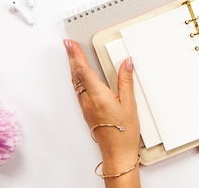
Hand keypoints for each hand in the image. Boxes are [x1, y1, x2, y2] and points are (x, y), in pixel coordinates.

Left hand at [64, 39, 139, 168]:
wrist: (117, 153)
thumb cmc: (124, 133)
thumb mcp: (130, 104)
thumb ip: (126, 81)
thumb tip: (126, 64)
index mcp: (98, 96)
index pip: (83, 70)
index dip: (76, 55)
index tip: (71, 44)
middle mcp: (88, 100)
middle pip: (76, 75)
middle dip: (72, 58)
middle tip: (68, 45)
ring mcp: (86, 107)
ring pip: (76, 82)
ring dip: (74, 67)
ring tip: (72, 56)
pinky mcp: (87, 111)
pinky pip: (78, 90)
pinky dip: (77, 78)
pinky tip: (79, 76)